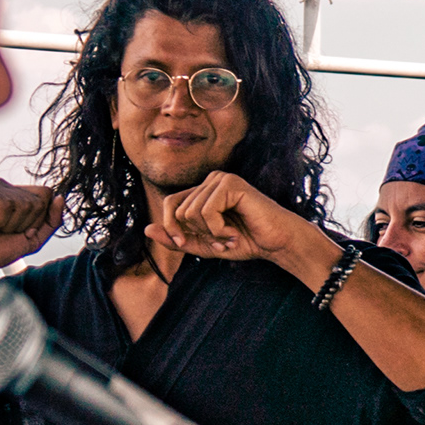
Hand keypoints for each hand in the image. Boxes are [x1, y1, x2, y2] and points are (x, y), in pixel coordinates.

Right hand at [0, 179, 57, 297]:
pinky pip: (5, 205)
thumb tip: (60, 198)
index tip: (19, 230)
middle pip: (38, 200)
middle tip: (3, 230)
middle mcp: (5, 185)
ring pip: (22, 203)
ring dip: (10, 224)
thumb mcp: (33, 239)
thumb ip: (52, 221)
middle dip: (25, 223)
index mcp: (17, 193)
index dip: (38, 218)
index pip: (46, 194)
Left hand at [153, 170, 320, 269]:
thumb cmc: (246, 241)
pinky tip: (235, 231)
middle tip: (221, 241)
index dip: (173, 229)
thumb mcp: (204, 245)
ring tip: (230, 236)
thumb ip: (176, 239)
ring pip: (191, 212)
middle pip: (179, 210)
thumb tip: (146, 229)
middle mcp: (210, 181)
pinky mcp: (231, 183)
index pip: (170, 205)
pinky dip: (219, 229)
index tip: (188, 245)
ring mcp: (221, 179)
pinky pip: (206, 211)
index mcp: (202, 191)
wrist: (277, 243)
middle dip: (198, 234)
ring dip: (211, 233)